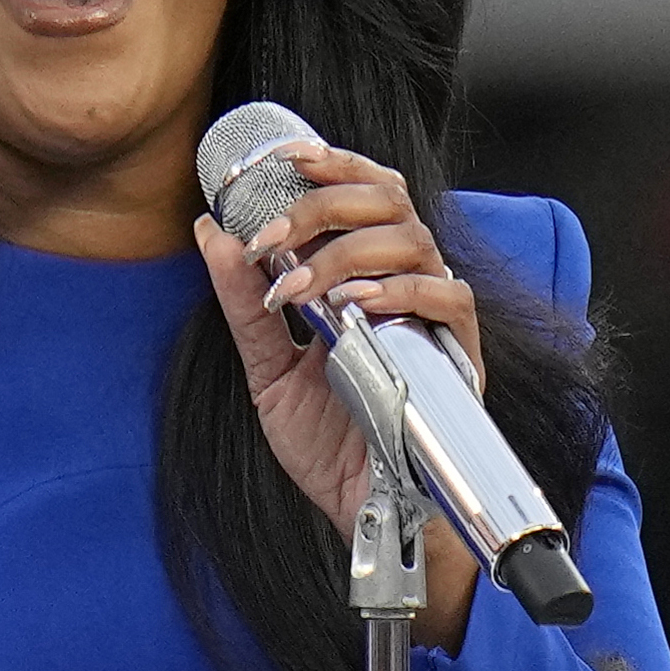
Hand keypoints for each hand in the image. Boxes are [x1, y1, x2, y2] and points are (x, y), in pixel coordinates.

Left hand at [192, 143, 482, 649]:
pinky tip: (355, 307)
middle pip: (389, 200)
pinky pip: (445, 298)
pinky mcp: (458, 354)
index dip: (331, 165)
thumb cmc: (329, 444)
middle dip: (327, 204)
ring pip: (412, 240)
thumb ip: (245, 305)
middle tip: (274, 232)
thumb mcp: (268, 371)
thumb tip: (212, 233)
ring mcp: (433, 318)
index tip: (284, 159)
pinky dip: (399, 291)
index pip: (361, 194)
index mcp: (364, 279)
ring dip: (347, 253)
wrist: (363, 511)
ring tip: (299, 288)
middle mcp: (403, 285)